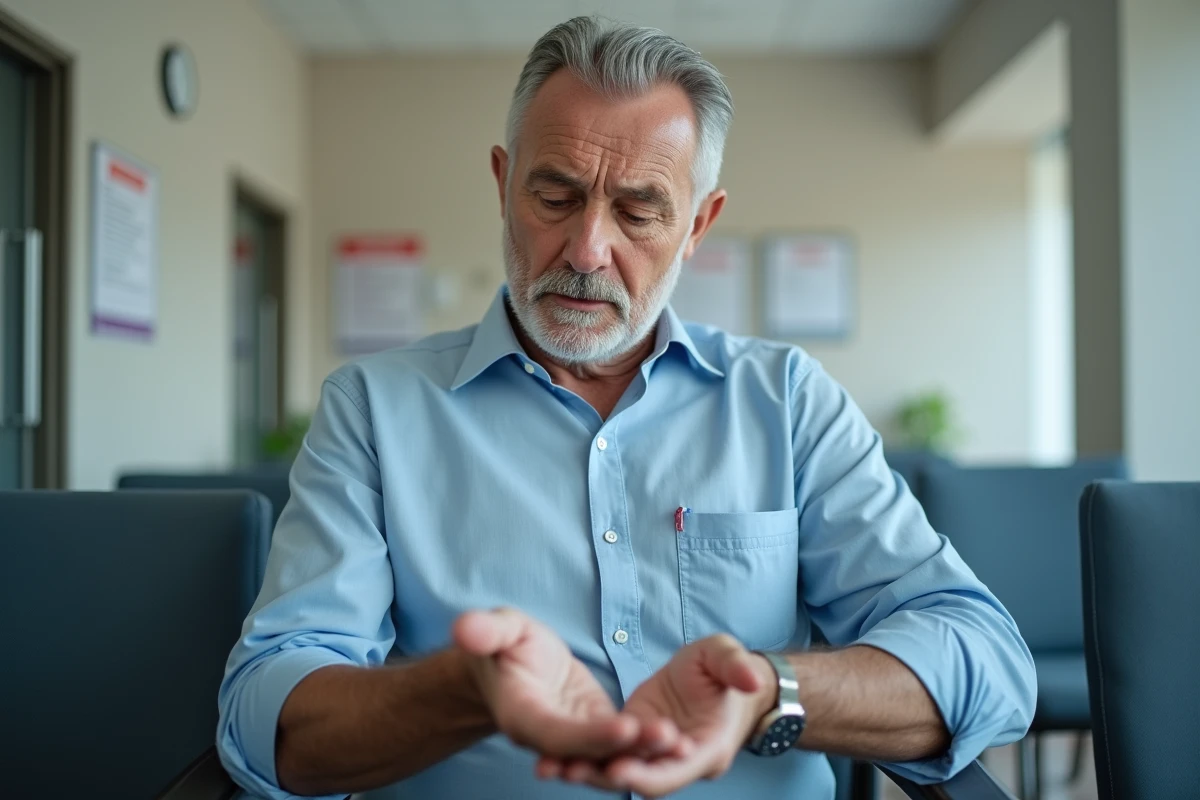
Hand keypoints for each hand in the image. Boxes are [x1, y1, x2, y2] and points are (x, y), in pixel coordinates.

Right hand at [452, 608, 683, 761]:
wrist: (506, 663)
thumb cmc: (501, 642)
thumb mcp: (497, 629)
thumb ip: (485, 632)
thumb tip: (464, 627)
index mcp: (521, 716)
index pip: (557, 733)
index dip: (590, 734)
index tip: (624, 726)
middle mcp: (547, 738)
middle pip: (589, 751)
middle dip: (628, 747)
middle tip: (668, 738)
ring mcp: (570, 738)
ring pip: (607, 753)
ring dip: (643, 750)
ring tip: (679, 741)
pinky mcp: (590, 731)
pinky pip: (618, 743)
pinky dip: (644, 743)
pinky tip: (676, 739)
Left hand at [539, 634, 776, 797]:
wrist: (724, 682)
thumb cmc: (726, 669)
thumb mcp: (728, 657)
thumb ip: (736, 666)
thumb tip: (751, 678)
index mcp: (707, 747)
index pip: (676, 770)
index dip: (647, 770)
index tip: (617, 766)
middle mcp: (681, 762)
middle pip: (642, 780)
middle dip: (605, 777)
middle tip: (569, 770)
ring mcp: (657, 756)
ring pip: (622, 772)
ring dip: (588, 772)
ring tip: (549, 768)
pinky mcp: (637, 743)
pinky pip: (610, 756)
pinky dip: (585, 759)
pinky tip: (552, 758)